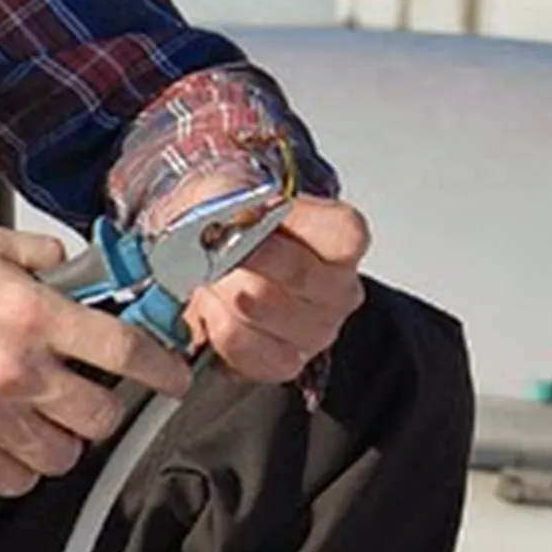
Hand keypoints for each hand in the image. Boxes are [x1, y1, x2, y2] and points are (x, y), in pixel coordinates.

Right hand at [0, 225, 191, 499]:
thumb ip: (36, 256)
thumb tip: (76, 265)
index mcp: (29, 315)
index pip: (124, 350)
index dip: (164, 368)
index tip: (177, 378)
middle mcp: (17, 370)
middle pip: (101, 416)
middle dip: (104, 408)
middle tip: (89, 395)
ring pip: (65, 455)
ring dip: (64, 441)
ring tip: (45, 419)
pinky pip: (19, 481)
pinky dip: (23, 469)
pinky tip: (12, 444)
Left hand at [178, 196, 369, 385]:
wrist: (206, 262)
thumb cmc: (229, 227)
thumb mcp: (226, 189)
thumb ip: (230, 195)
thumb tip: (230, 219)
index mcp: (340, 241)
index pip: (345, 233)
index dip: (294, 223)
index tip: (253, 216)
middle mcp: (339, 291)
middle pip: (295, 273)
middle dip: (240, 257)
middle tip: (214, 250)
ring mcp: (317, 332)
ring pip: (260, 308)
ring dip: (220, 292)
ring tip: (213, 282)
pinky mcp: (285, 363)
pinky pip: (242, 345)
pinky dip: (216, 326)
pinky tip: (217, 312)